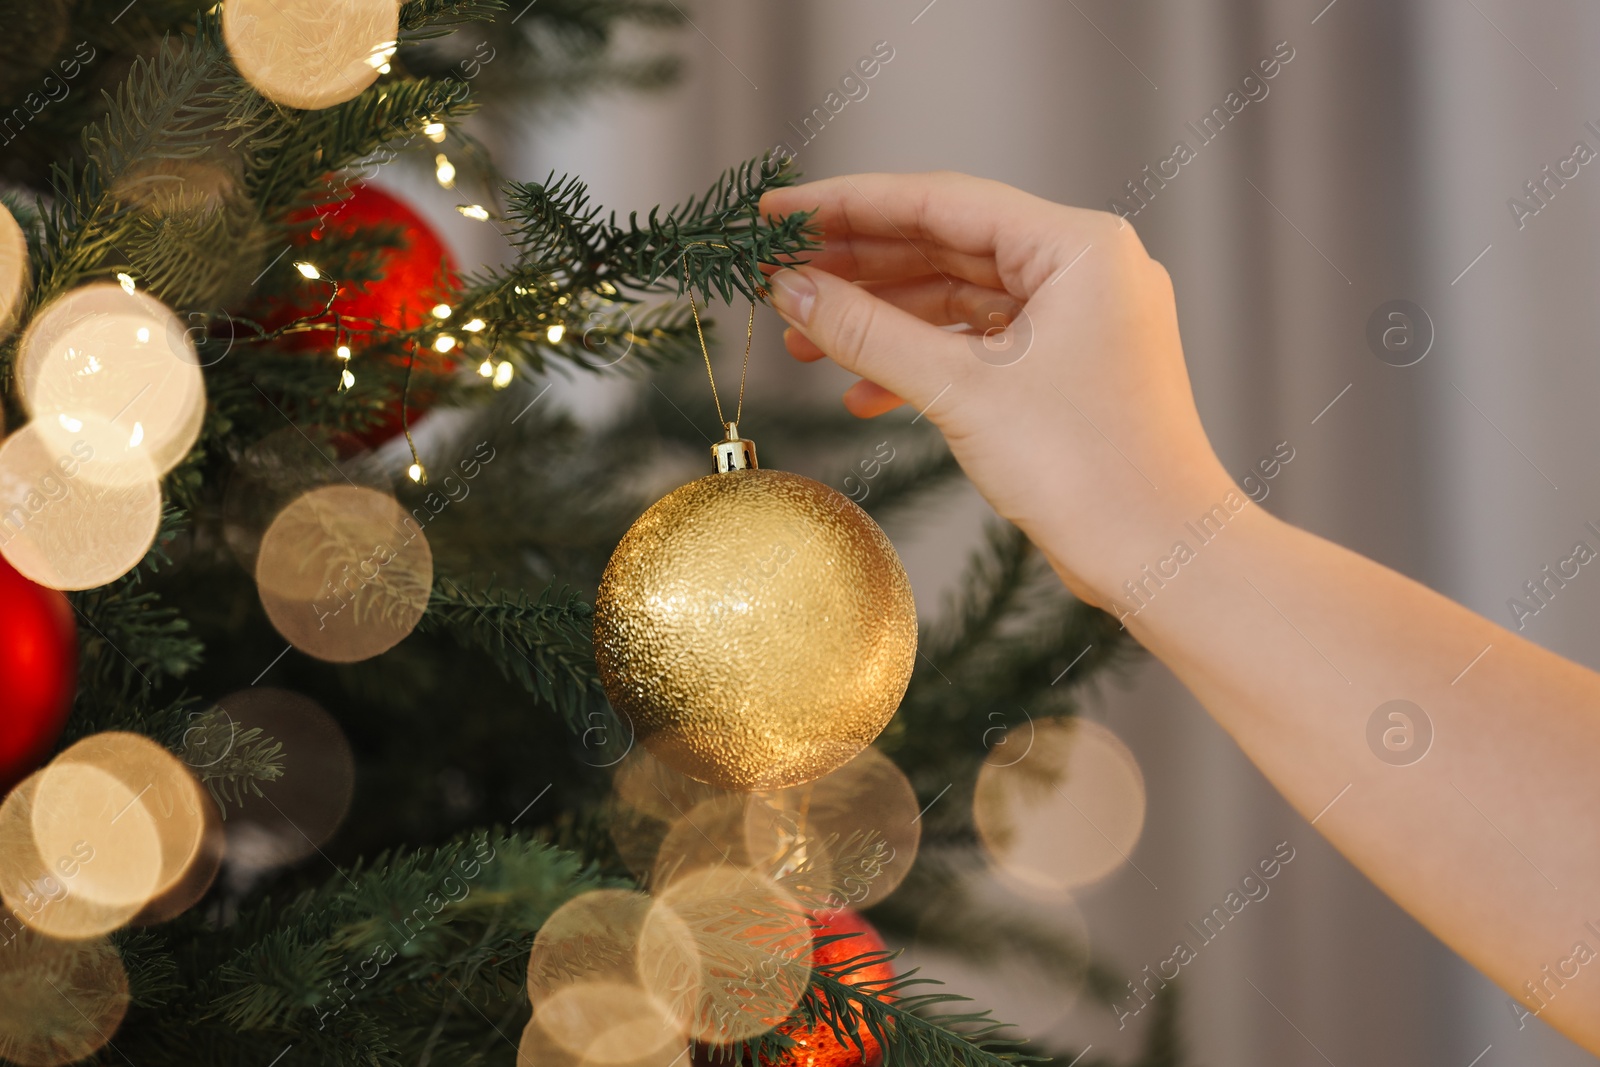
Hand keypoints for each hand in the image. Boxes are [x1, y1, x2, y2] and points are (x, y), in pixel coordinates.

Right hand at [760, 172, 1236, 606]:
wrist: (1163, 560)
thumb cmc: (1088, 471)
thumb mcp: (961, 391)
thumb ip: (868, 332)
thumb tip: (788, 290)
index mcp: (1078, 246)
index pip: (941, 200)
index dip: (846, 204)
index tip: (775, 214)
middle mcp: (1085, 268)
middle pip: (946, 243)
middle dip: (857, 266)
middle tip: (776, 276)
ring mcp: (1080, 318)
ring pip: (958, 297)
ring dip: (881, 319)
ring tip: (803, 342)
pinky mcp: (1070, 367)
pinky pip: (981, 344)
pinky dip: (923, 363)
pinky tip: (861, 394)